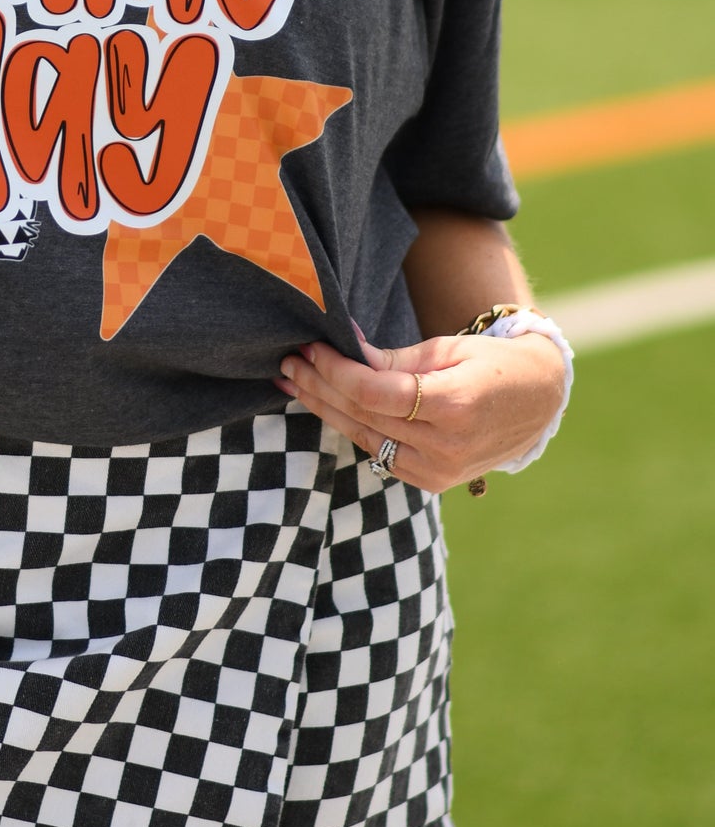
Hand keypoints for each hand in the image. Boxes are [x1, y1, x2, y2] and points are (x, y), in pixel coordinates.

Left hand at [277, 324, 567, 492]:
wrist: (538, 403)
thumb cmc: (492, 364)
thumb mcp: (448, 349)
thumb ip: (394, 358)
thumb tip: (344, 344)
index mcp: (455, 406)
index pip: (374, 392)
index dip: (335, 370)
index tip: (310, 347)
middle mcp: (446, 447)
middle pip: (363, 415)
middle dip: (319, 386)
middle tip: (288, 361)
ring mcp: (439, 472)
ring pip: (364, 437)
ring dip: (323, 408)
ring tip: (292, 382)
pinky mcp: (432, 482)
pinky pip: (379, 452)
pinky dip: (350, 427)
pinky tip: (324, 405)